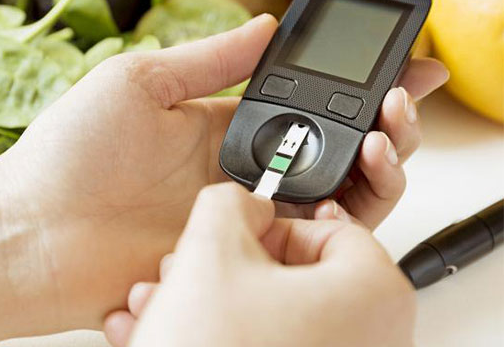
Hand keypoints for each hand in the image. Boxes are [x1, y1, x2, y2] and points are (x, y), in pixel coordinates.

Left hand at [0, 14, 443, 329]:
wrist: (31, 233)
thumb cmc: (69, 152)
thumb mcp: (138, 82)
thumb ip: (209, 60)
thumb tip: (267, 25)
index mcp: (219, 125)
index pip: (304, 102)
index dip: (352, 85)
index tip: (396, 66)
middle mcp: (239, 171)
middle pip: (333, 150)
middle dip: (381, 124)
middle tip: (402, 103)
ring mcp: (243, 218)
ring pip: (335, 198)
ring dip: (375, 168)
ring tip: (386, 139)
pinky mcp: (238, 260)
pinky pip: (306, 245)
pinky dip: (341, 222)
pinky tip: (350, 192)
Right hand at [105, 183, 415, 346]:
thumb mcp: (208, 251)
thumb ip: (229, 202)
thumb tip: (240, 202)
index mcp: (372, 294)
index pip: (332, 229)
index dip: (270, 227)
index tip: (235, 237)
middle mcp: (372, 340)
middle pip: (296, 275)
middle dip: (223, 267)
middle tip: (188, 270)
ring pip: (272, 316)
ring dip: (210, 301)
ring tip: (161, 305)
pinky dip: (222, 336)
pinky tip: (170, 334)